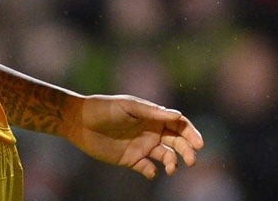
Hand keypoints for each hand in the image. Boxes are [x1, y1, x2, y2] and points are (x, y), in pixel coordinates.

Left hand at [62, 93, 202, 178]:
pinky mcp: (132, 159)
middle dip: (187, 150)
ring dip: (173, 163)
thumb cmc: (103, 108)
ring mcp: (142, 146)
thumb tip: (178, 115)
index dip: (191, 133)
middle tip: (191, 159)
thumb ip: (152, 112)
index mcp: (152, 116)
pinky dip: (153, 172)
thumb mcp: (127, 106)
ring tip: (171, 167)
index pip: (178, 124)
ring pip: (167, 157)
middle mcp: (150, 131)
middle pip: (177, 142)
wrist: (79, 122)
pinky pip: (148, 169)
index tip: (199, 144)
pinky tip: (150, 170)